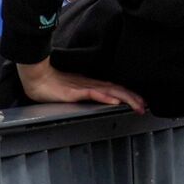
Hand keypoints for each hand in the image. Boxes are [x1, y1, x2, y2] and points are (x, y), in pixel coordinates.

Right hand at [16, 58, 146, 113]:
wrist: (38, 77)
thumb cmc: (54, 84)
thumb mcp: (76, 90)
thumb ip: (88, 94)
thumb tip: (101, 100)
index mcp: (94, 85)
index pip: (117, 90)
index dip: (131, 95)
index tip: (143, 102)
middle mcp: (93, 85)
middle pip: (118, 91)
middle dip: (134, 99)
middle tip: (146, 106)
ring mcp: (85, 87)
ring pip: (110, 92)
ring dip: (126, 99)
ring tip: (138, 105)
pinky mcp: (76, 91)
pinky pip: (93, 93)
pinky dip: (105, 97)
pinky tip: (114, 101)